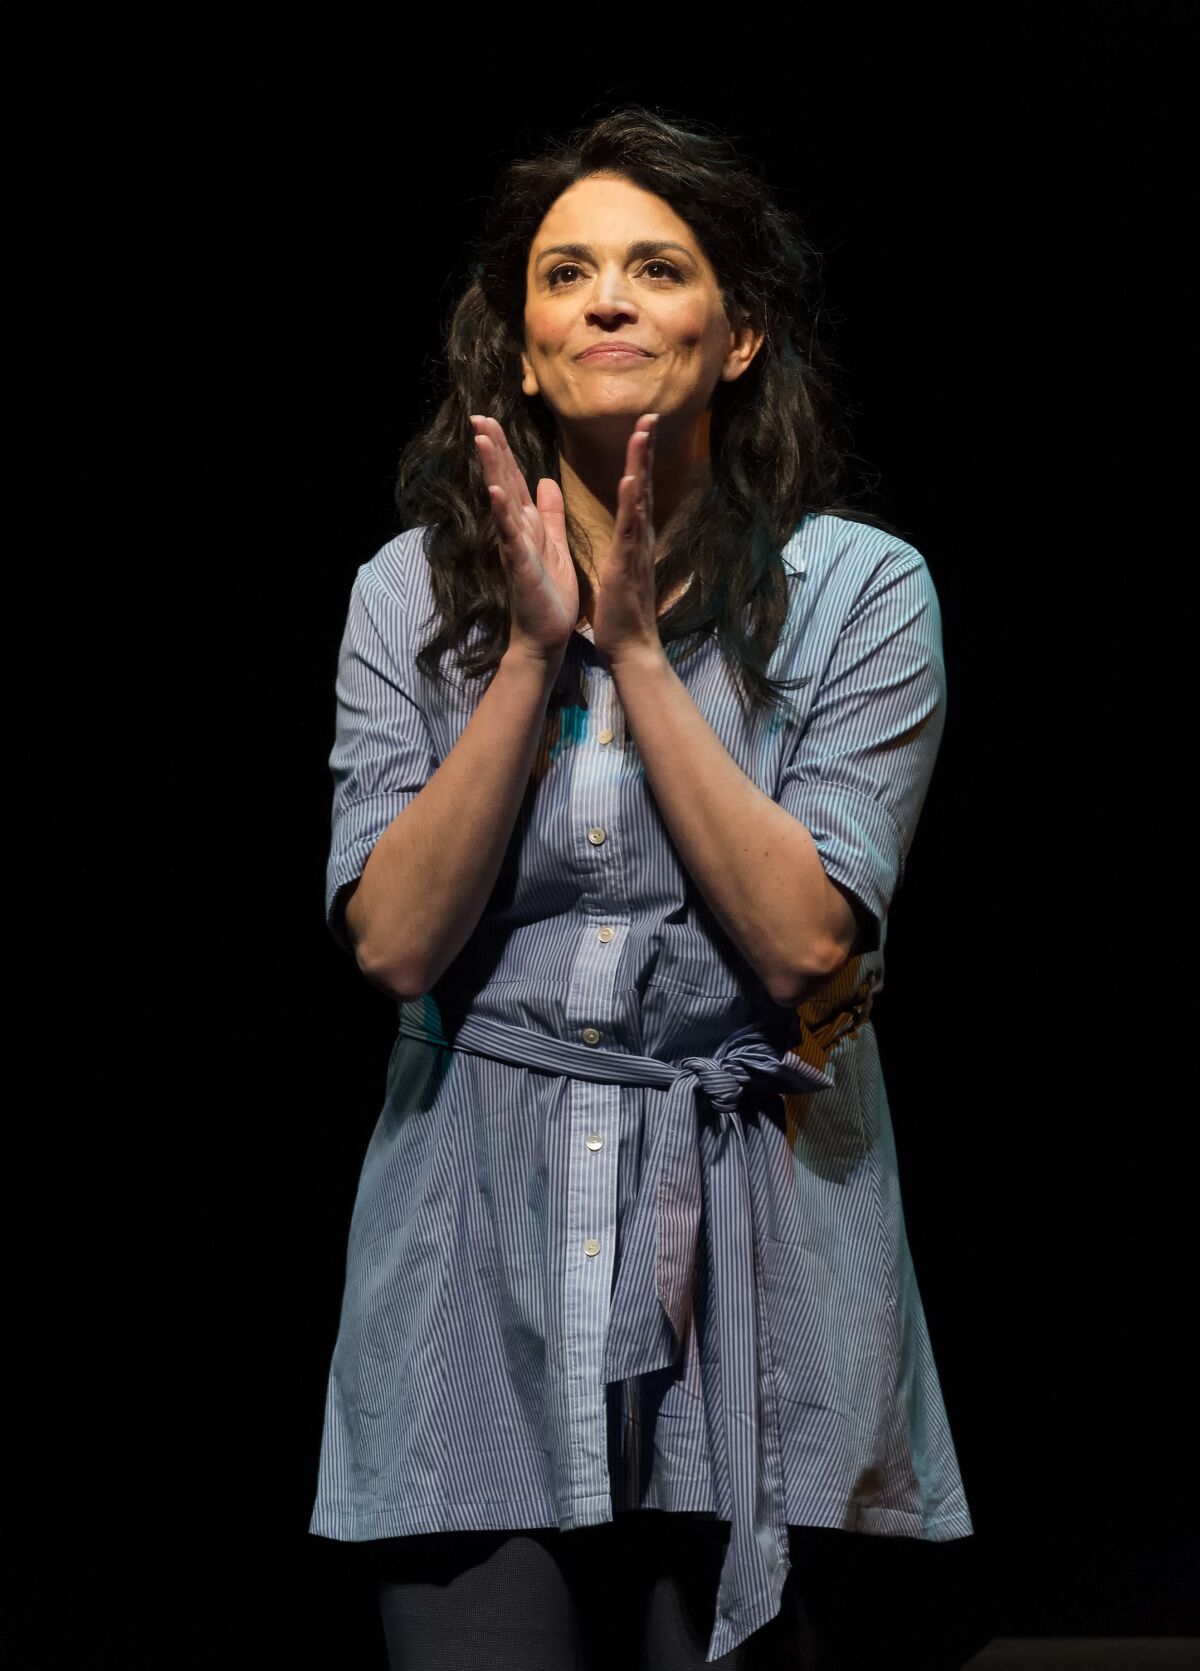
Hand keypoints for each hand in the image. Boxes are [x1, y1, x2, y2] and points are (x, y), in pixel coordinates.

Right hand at [470, 414, 578, 663]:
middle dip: (492, 449)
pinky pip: (510, 536)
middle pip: (503, 481)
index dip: (503, 450)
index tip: (490, 419)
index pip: (513, 478)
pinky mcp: (520, 565)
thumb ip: (549, 514)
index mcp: (527, 524)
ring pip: (502, 501)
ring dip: (492, 470)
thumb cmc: (549, 593)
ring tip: (482, 441)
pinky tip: (496, 493)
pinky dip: (503, 515)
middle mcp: (516, 530)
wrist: (548, 634)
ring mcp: (515, 546)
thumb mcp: (554, 543)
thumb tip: (545, 482)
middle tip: (477, 417)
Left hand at [591, 414, 666, 669]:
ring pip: (638, 499)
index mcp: (633, 537)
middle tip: (649, 414)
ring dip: (639, 464)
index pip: (635, 489)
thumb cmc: (621, 611)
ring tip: (641, 433)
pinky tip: (630, 480)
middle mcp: (639, 538)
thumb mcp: (618, 566)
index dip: (637, 457)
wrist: (630, 648)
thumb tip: (627, 522)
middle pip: (642, 484)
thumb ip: (623, 541)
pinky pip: (628, 530)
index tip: (640, 426)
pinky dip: (630, 503)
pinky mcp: (626, 565)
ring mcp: (636, 549)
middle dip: (644, 449)